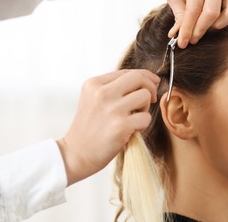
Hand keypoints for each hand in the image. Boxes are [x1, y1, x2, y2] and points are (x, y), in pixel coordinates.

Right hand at [57, 70, 159, 185]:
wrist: (75, 155)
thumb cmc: (89, 128)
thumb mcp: (94, 99)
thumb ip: (115, 87)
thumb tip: (149, 80)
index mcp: (94, 84)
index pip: (128, 71)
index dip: (145, 77)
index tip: (152, 85)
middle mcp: (102, 93)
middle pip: (139, 78)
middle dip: (150, 87)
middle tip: (150, 100)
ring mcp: (112, 109)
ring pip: (145, 96)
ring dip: (145, 108)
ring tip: (133, 118)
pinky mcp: (121, 126)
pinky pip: (146, 118)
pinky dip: (143, 125)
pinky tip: (132, 131)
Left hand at [149, 0, 227, 47]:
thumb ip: (179, 15)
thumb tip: (179, 36)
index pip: (195, 8)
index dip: (188, 28)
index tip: (182, 42)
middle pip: (213, 12)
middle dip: (200, 30)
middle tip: (192, 39)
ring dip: (221, 24)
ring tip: (207, 26)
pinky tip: (220, 21)